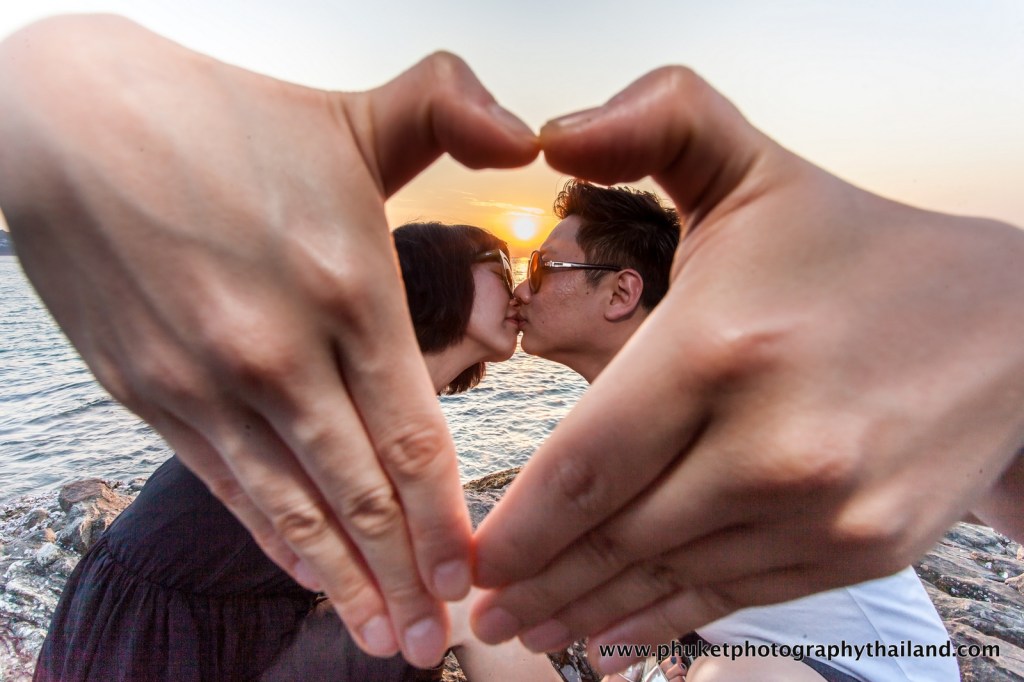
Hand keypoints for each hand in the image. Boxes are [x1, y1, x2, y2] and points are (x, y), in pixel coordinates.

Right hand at [0, 15, 536, 666]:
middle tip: (441, 646)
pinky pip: (229, 486)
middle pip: (361, 493)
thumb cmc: (225, 118)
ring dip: (345, 583)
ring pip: (294, 509)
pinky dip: (275, 539)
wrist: (69, 120)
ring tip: (385, 641)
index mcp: (347, 288)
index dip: (446, 520)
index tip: (472, 577)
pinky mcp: (153, 393)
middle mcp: (279, 351)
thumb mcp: (354, 110)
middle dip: (405, 578)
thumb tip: (531, 135)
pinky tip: (309, 577)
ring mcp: (209, 381)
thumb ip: (454, 111)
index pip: (414, 436)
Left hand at [470, 66, 1023, 670]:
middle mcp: (773, 443)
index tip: (468, 556)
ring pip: (669, 578)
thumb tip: (553, 130)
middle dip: (538, 581)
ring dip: (589, 612)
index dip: (516, 524)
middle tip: (480, 611)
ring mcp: (822, 509)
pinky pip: (734, 596)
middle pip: (618, 535)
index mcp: (722, 346)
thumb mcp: (753, 168)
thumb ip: (655, 123)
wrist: (1013, 327)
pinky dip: (665, 619)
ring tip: (532, 632)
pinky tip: (614, 633)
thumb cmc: (857, 246)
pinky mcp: (858, 549)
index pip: (587, 461)